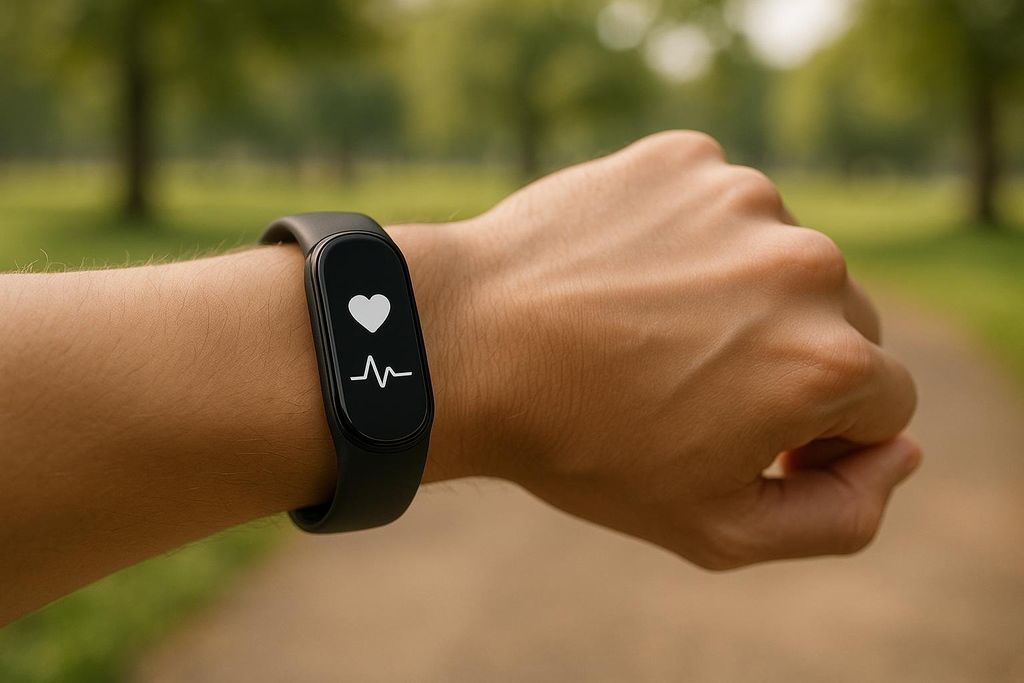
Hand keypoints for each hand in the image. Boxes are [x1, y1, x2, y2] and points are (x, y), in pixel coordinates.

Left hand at [404, 131, 919, 567]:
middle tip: (694, 385)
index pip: (884, 403)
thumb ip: (839, 515)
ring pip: (782, 261)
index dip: (822, 435)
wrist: (465, 344)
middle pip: (845, 325)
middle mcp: (806, 265)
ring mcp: (745, 199)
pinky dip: (691, 243)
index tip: (755, 440)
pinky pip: (721, 211)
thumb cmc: (583, 447)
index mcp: (827, 360)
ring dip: (740, 298)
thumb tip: (899, 450)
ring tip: (651, 330)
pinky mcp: (687, 160)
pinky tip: (629, 277)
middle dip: (790, 363)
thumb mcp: (716, 528)